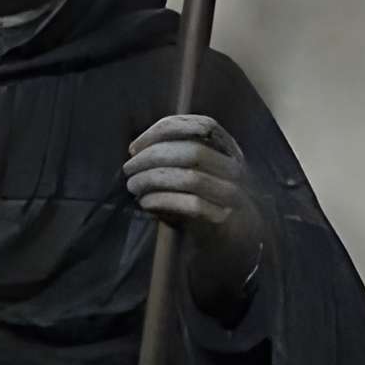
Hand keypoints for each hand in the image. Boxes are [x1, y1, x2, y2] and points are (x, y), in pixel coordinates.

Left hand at [123, 114, 264, 316]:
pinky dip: (162, 200)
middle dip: (153, 156)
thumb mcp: (194, 171)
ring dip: (153, 179)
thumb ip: (173, 155)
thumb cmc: (204, 198)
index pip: (203, 125)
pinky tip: (145, 202)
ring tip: (133, 185)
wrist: (232, 239)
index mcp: (229, 149)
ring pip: (191, 178)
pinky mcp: (222, 219)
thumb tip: (136, 149)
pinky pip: (190, 205)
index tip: (135, 145)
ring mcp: (232, 194)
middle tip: (128, 168)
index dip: (166, 130)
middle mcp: (235, 168)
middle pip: (193, 151)